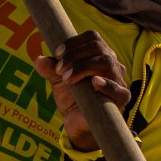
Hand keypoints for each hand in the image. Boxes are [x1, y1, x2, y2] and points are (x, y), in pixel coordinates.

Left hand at [34, 32, 129, 151]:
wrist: (78, 123)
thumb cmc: (72, 97)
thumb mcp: (58, 81)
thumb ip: (50, 69)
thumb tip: (39, 60)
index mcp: (99, 54)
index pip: (92, 37)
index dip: (74, 42)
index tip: (57, 54)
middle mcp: (111, 63)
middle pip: (98, 47)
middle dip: (75, 55)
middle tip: (59, 69)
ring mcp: (118, 79)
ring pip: (106, 63)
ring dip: (83, 67)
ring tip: (67, 79)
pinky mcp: (122, 98)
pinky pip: (118, 89)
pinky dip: (107, 84)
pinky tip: (94, 82)